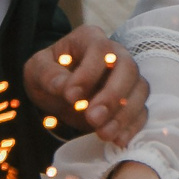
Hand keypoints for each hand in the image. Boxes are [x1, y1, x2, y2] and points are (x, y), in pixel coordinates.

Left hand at [24, 25, 148, 145]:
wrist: (57, 92)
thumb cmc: (48, 75)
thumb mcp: (37, 70)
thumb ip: (48, 75)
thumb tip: (65, 88)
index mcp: (89, 39)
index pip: (99, 49)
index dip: (89, 73)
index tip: (70, 96)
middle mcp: (115, 54)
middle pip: (128, 68)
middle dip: (112, 96)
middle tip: (92, 118)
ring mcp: (127, 77)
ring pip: (139, 90)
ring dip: (124, 114)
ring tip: (103, 133)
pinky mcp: (131, 99)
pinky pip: (142, 111)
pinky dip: (132, 126)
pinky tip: (117, 140)